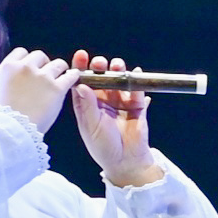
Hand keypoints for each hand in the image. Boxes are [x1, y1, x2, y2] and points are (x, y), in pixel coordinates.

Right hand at [0, 48, 75, 134]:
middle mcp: (26, 68)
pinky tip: (74, 78)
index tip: (32, 65)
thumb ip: (9, 78)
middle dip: (44, 63)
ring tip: (61, 75)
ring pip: (58, 64)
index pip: (21, 52)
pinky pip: (70, 76)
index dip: (28, 59)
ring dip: (60, 69)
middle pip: (40, 56)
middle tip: (46, 73)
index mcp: (9, 67)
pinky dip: (73, 77)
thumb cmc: (3, 115)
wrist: (11, 128)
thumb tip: (15, 77)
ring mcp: (43, 77)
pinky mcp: (57, 88)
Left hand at [67, 52, 169, 186]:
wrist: (126, 161)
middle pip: (101, 79)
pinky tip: (136, 73)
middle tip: (100, 62)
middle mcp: (103, 101)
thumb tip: (80, 85)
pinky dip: (136, 82)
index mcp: (87, 106)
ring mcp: (120, 103)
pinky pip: (136, 91)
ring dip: (118, 72)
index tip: (80, 56)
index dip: (80, 69)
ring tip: (117, 64)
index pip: (82, 83)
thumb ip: (87, 106)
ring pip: (118, 82)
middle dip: (100, 68)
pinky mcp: (136, 106)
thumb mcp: (91, 126)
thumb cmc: (103, 146)